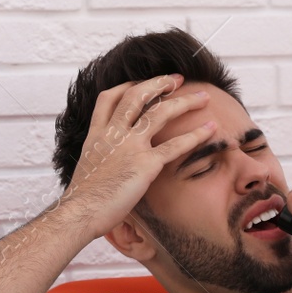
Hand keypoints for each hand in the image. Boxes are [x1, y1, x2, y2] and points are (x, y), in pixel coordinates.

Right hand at [60, 74, 213, 239]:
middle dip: (159, 83)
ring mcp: (130, 146)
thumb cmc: (84, 198)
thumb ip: (103, 155)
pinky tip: (210, 128)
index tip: (142, 82)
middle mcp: (113, 134)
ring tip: (203, 96)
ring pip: (160, 113)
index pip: (109, 97)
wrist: (80, 213)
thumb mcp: (88, 166)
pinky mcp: (146, 164)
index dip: (127, 85)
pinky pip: (175, 145)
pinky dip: (196, 135)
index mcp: (97, 134)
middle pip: (137, 96)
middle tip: (177, 79)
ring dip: (184, 101)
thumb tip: (113, 160)